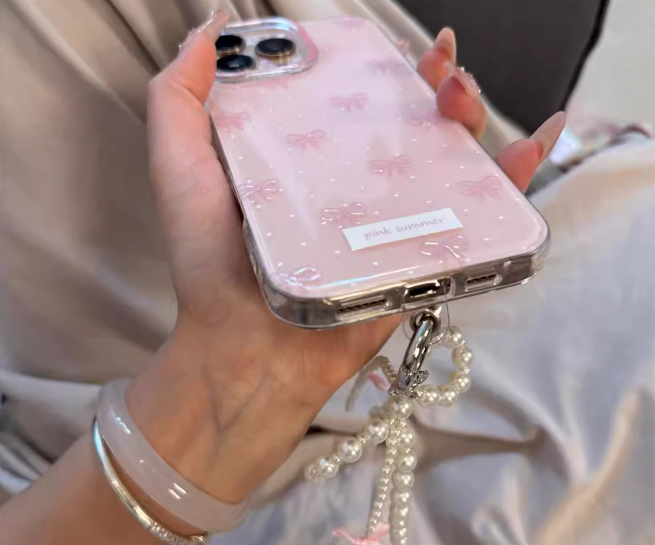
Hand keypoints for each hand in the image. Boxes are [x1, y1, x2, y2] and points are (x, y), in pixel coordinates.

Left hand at [129, 12, 564, 506]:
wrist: (244, 349)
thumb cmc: (210, 265)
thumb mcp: (181, 169)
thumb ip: (180, 99)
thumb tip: (213, 26)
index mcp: (305, 162)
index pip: (354, 101)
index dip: (381, 67)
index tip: (393, 45)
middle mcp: (351, 190)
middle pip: (410, 128)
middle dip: (437, 87)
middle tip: (441, 69)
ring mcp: (387, 228)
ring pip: (447, 166)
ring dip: (472, 122)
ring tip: (463, 98)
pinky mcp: (414, 264)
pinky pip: (471, 224)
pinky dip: (508, 187)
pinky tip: (528, 151)